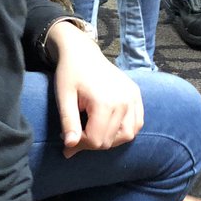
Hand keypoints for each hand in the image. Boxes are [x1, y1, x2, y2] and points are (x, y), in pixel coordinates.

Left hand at [49, 21, 143, 155]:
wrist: (83, 53)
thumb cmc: (70, 74)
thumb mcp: (63, 98)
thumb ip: (68, 122)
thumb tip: (70, 147)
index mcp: (104, 102)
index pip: (97, 140)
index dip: (81, 145)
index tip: (69, 140)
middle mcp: (123, 101)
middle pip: (111, 140)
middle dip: (92, 143)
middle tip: (77, 136)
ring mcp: (132, 97)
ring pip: (127, 135)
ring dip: (110, 140)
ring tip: (94, 132)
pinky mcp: (136, 94)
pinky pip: (137, 123)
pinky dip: (125, 130)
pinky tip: (111, 127)